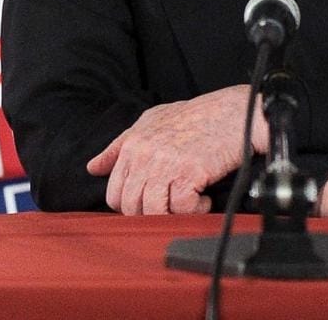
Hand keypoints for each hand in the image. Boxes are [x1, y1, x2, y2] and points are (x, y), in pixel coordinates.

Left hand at [85, 86, 268, 214]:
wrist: (234, 113)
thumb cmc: (196, 116)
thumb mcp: (152, 121)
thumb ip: (120, 145)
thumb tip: (93, 167)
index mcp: (132, 144)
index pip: (115, 193)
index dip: (132, 205)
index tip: (153, 201)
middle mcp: (145, 155)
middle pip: (131, 207)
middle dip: (151, 212)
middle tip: (173, 203)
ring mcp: (165, 164)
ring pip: (153, 211)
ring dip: (173, 213)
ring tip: (189, 201)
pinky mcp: (188, 173)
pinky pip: (181, 208)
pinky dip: (195, 209)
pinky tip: (204, 198)